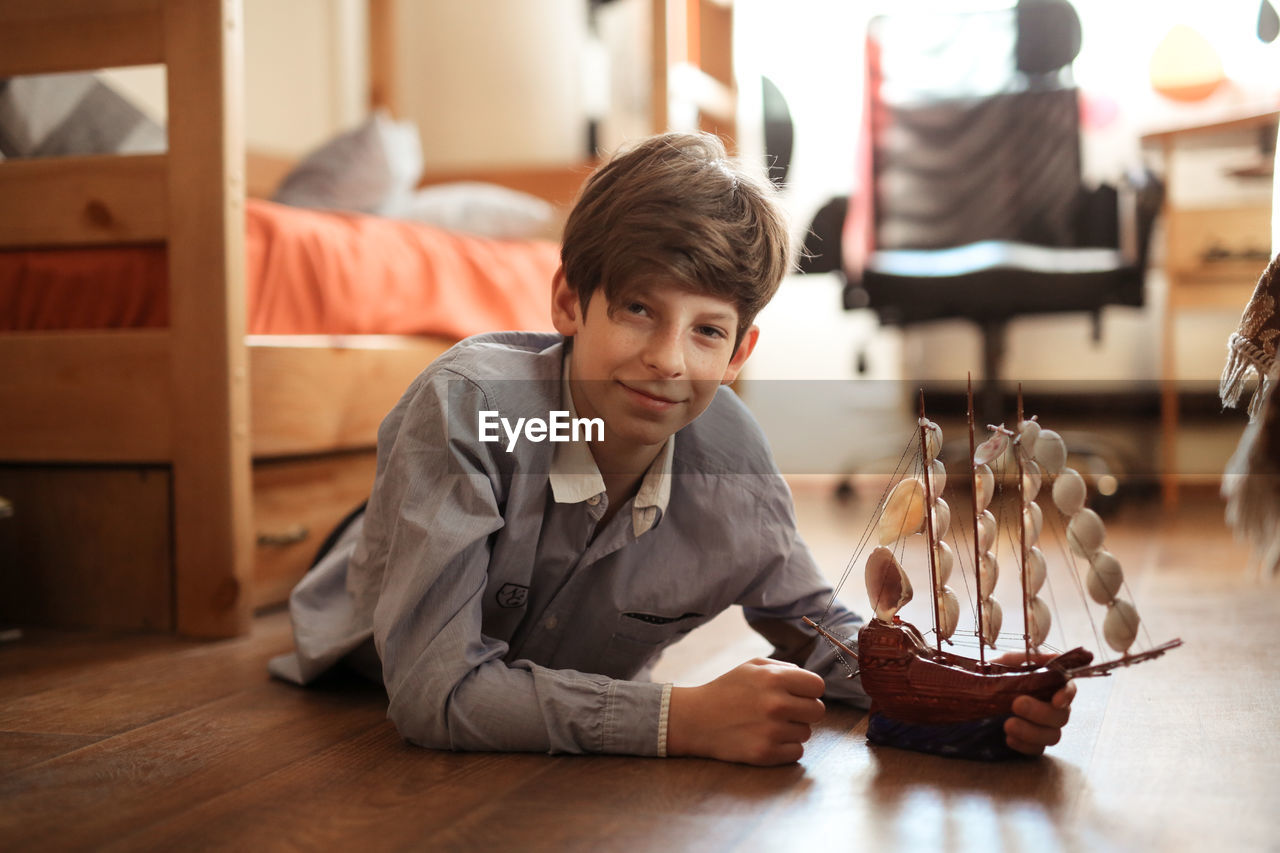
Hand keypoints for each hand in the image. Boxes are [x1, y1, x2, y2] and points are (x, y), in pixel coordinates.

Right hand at [666, 657, 825, 765]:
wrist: (695, 719)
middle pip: (818, 711)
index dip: (809, 690)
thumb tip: (810, 681)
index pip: (818, 686)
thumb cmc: (726, 690)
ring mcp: (772, 731)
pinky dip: (786, 748)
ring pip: (806, 732)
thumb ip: (784, 668)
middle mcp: (777, 704)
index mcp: (774, 678)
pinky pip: (797, 752)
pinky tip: (767, 739)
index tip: (798, 694)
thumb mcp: (752, 666)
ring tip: (769, 724)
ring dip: (793, 729)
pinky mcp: (766, 753)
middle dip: (805, 710)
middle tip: (786, 711)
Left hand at [992, 651, 1075, 755]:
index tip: (1056, 700)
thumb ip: (1029, 659)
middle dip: (1040, 712)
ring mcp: (1045, 727)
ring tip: (1008, 725)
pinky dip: (1024, 745)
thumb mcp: (1008, 661)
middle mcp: (1053, 707)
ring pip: (1052, 736)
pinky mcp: (1033, 743)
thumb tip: (1053, 656)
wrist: (973, 696)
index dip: (1067, 695)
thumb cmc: (996, 674)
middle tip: (1016, 705)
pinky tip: (1009, 739)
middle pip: (1061, 716)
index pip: (1070, 689)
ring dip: (1031, 732)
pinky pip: (1037, 750)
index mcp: (1051, 684)